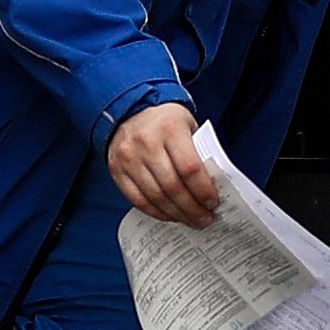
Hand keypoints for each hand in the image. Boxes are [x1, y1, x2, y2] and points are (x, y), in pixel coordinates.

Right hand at [109, 104, 217, 226]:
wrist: (130, 110)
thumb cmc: (165, 121)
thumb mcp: (188, 126)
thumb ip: (199, 153)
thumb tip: (212, 187)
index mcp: (169, 128)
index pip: (190, 168)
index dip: (203, 190)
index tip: (212, 203)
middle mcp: (146, 143)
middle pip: (173, 186)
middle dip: (192, 208)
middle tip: (204, 218)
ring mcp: (129, 158)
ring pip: (155, 197)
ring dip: (176, 214)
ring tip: (190, 220)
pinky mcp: (117, 170)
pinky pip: (137, 200)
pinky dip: (156, 212)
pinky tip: (169, 215)